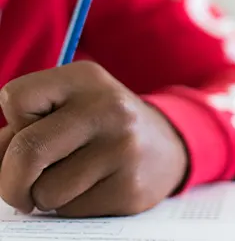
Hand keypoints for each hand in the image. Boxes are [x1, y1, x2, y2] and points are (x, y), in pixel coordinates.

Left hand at [0, 61, 186, 216]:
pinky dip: (72, 204)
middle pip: (26, 151)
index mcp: (87, 78)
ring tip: (76, 175)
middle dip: (10, 179)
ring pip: (45, 192)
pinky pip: (71, 210)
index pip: (15, 97)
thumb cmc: (105, 124)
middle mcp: (108, 108)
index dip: (15, 121)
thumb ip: (28, 126)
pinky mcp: (129, 187)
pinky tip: (98, 185)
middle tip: (20, 185)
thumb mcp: (72, 105)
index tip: (33, 128)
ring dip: (46, 193)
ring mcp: (122, 148)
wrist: (165, 145)